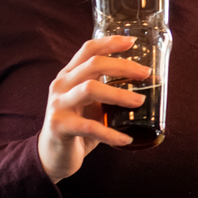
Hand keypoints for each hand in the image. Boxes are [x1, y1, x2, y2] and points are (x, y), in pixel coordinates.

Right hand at [36, 36, 151, 182]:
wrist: (52, 155)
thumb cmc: (77, 126)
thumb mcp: (91, 103)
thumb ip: (107, 90)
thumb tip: (144, 85)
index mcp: (69, 75)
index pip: (88, 49)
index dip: (109, 42)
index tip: (132, 42)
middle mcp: (61, 85)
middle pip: (93, 64)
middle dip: (122, 66)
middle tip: (145, 74)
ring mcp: (59, 104)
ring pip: (90, 89)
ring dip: (118, 94)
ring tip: (139, 102)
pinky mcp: (60, 125)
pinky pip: (89, 127)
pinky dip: (110, 134)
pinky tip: (125, 140)